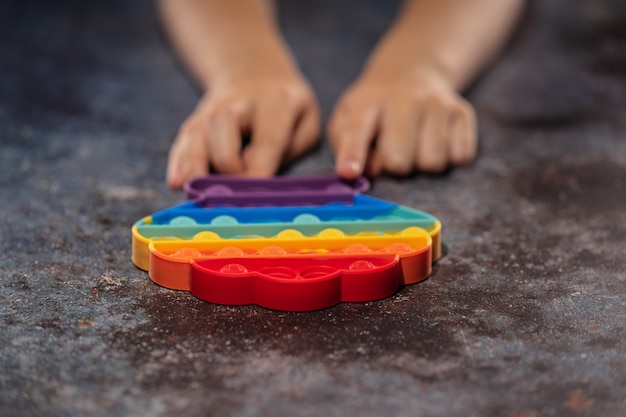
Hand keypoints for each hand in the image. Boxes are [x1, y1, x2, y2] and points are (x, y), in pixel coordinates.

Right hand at [166, 74, 320, 187]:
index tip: (252, 199)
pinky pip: (182, 144)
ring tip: (197, 196)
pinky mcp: (194, 123)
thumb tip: (251, 170)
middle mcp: (237, 103)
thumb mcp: (307, 124)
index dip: (257, 172)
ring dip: (196, 169)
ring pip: (197, 138)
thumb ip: (290, 147)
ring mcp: (210, 112)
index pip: (266, 141)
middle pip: (223, 134)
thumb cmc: (289, 112)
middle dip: (227, 170)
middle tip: (236, 198)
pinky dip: (179, 164)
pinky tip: (176, 183)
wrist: (257, 79)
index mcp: (275, 103)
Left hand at [328, 69, 476, 178]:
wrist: (411, 74)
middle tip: (393, 153)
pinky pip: (460, 157)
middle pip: (399, 158)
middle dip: (394, 167)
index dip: (352, 154)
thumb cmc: (374, 111)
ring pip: (433, 162)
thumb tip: (371, 171)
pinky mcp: (463, 112)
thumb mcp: (347, 120)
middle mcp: (405, 98)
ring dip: (422, 165)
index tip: (348, 173)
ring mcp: (438, 103)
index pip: (357, 129)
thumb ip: (347, 147)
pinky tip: (437, 142)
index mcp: (368, 101)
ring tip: (415, 147)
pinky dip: (449, 158)